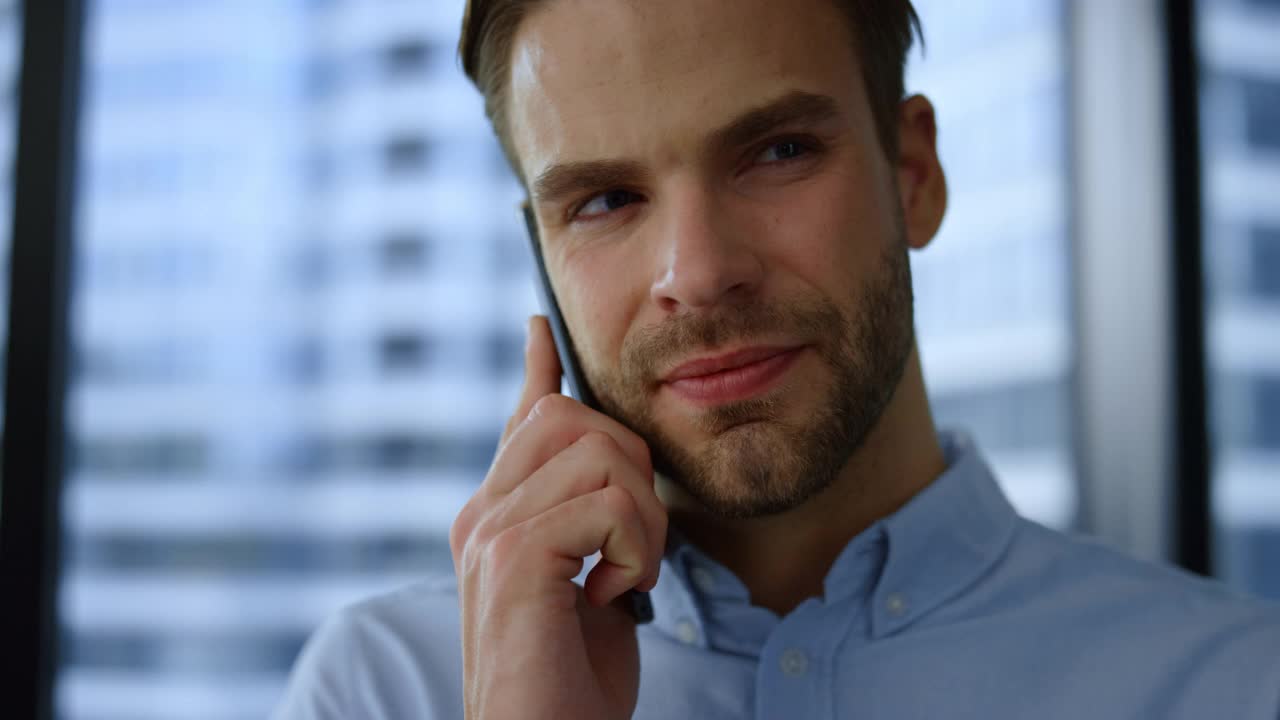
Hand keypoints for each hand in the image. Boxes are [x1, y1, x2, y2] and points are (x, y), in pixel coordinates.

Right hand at [450, 315, 667, 719]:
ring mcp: (489, 530)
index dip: (538, 369)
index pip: (520, 421)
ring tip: (624, 577)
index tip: (541, 326)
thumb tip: (616, 478)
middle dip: (631, 466)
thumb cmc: (570, 680)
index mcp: (495, 516)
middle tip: (632, 545)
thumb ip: (588, 529)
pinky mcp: (511, 557)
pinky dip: (634, 551)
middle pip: (571, 416)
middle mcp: (481, 512)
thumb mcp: (586, 589)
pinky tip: (611, 596)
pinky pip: (608, 505)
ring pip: (599, 453)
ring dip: (642, 519)